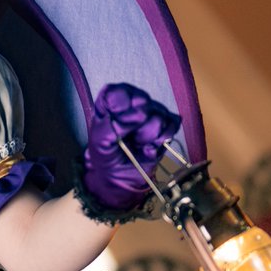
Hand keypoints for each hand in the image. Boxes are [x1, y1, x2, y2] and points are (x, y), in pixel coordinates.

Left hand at [82, 83, 180, 211]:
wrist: (120, 179)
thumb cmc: (106, 156)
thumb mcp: (99, 141)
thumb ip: (112, 124)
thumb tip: (139, 115)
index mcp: (111, 101)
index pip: (118, 91)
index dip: (120, 108)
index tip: (116, 124)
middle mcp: (133, 103)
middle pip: (142, 101)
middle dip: (134, 125)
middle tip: (127, 138)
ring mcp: (152, 112)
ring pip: (158, 115)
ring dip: (146, 136)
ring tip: (137, 144)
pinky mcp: (167, 125)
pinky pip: (172, 124)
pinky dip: (160, 141)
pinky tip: (148, 148)